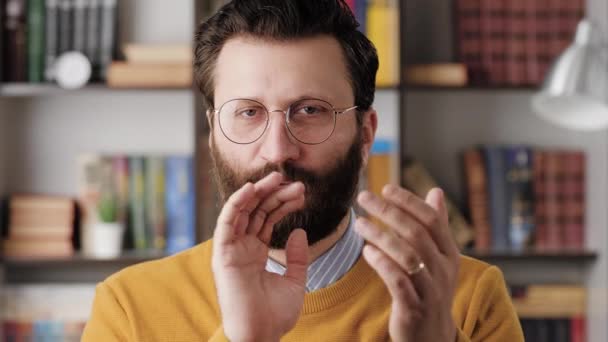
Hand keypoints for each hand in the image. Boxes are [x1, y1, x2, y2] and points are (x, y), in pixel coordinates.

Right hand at [212, 172, 307, 341]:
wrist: (260, 335)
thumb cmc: (275, 315)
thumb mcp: (295, 281)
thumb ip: (298, 256)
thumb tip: (301, 231)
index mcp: (256, 253)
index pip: (268, 219)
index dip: (283, 203)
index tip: (301, 193)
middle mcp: (243, 248)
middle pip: (257, 211)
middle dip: (274, 193)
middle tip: (293, 181)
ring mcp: (232, 249)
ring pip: (243, 212)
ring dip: (259, 192)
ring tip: (278, 178)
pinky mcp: (223, 254)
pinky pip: (227, 223)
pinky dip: (236, 203)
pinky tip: (251, 189)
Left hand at [355, 185, 459, 341]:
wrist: (431, 337)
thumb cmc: (428, 289)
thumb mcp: (438, 258)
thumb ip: (436, 226)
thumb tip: (436, 191)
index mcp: (449, 253)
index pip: (431, 219)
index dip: (408, 202)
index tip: (386, 188)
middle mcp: (442, 269)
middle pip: (416, 233)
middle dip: (388, 212)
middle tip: (364, 197)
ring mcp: (430, 289)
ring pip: (406, 255)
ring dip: (380, 235)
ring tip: (359, 223)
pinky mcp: (414, 307)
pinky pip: (398, 281)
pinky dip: (382, 264)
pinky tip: (367, 251)